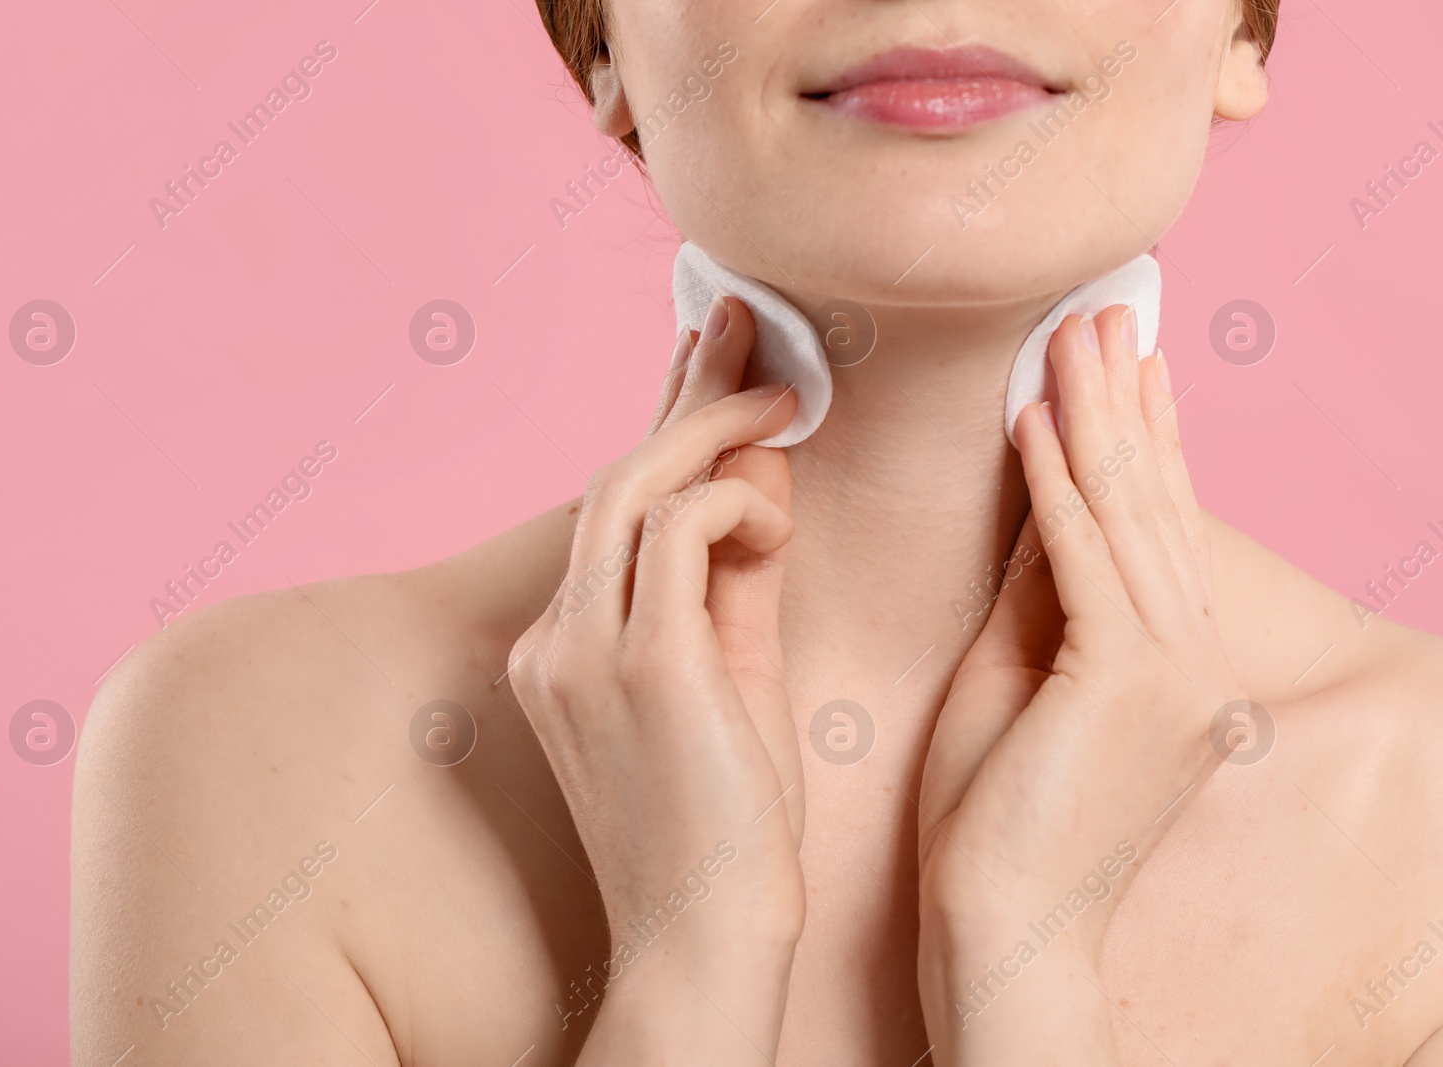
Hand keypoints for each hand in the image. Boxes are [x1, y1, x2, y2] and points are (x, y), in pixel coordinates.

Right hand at [508, 296, 804, 1062]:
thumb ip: (736, 576)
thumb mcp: (730, 678)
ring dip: (713, 428)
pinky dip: (734, 504)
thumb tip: (758, 475)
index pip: (615, 507)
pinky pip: (679, 534)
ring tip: (782, 396)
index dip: (662, 420)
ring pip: (632, 488)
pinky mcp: (637, 666)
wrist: (706, 940)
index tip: (707, 353)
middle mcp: (557, 637)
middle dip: (684, 392)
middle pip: (614, 477)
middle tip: (745, 320)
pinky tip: (779, 516)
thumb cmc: (725, 822)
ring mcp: (584, 651)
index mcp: (568, 645)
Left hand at [915, 305, 1243, 1061]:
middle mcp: (1192, 660)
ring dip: (1094, 416)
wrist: (1000, 928)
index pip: (1152, 528)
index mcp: (1172, 666)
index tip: (1120, 366)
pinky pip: (1084, 559)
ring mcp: (1175, 673)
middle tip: (1102, 313)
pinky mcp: (1128, 683)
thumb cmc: (994, 817)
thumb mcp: (1018, 678)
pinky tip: (1035, 419)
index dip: (1137, 439)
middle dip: (1123, 402)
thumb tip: (1035, 502)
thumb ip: (1039, 593)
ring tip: (1073, 334)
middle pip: (1153, 503)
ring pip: (1128, 514)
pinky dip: (1056, 484)